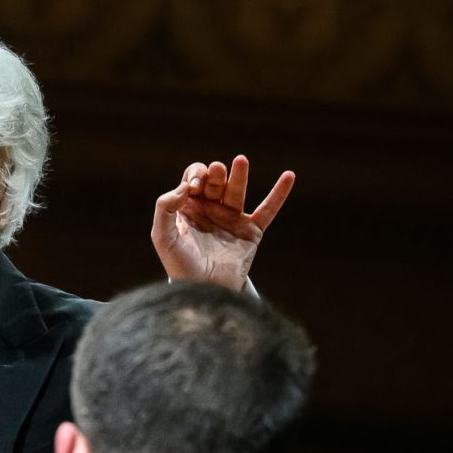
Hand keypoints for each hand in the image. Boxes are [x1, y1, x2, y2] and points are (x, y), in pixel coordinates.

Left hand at [151, 155, 293, 289]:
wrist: (203, 292)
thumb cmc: (179, 265)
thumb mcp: (162, 236)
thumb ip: (164, 209)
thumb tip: (183, 188)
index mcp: (188, 208)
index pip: (192, 179)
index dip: (194, 176)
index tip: (194, 188)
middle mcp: (210, 210)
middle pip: (215, 181)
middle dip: (215, 174)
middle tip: (216, 171)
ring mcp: (231, 220)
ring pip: (237, 191)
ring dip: (239, 175)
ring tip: (240, 160)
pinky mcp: (251, 232)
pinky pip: (268, 210)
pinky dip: (279, 193)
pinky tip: (289, 175)